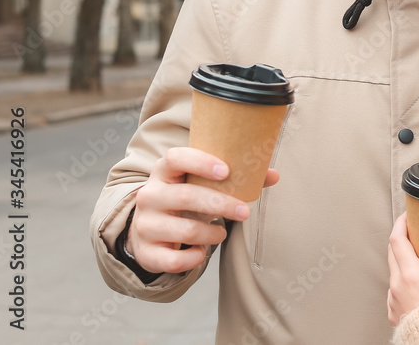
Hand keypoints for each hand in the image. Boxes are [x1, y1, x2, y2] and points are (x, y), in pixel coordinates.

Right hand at [128, 147, 279, 273]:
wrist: (149, 228)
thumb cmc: (186, 201)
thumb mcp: (203, 186)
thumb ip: (237, 179)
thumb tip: (273, 175)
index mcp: (164, 172)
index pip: (175, 158)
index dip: (200, 162)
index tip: (226, 171)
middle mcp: (150, 195)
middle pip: (186, 196)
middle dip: (221, 205)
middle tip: (245, 212)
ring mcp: (145, 224)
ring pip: (184, 230)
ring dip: (212, 233)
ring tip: (222, 233)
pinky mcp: (146, 252)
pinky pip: (173, 260)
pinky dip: (194, 258)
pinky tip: (201, 252)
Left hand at [387, 213, 418, 325]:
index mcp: (412, 276)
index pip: (397, 240)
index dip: (401, 223)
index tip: (409, 215)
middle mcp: (398, 288)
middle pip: (392, 253)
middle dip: (401, 239)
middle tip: (415, 231)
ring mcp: (394, 302)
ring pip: (392, 273)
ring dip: (401, 261)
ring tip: (417, 256)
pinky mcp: (395, 315)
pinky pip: (394, 292)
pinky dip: (402, 281)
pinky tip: (415, 283)